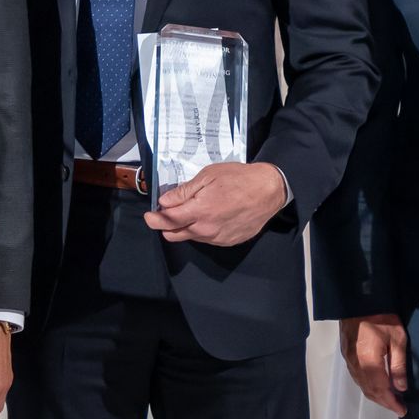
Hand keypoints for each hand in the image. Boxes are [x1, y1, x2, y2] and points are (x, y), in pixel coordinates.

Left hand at [142, 162, 287, 246]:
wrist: (269, 190)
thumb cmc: (239, 178)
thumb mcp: (209, 176)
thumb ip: (185, 191)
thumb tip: (165, 202)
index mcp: (200, 210)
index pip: (167, 221)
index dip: (154, 219)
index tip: (149, 215)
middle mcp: (206, 229)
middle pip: (174, 235)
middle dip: (165, 225)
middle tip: (167, 212)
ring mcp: (218, 238)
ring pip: (190, 238)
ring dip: (184, 227)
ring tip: (192, 211)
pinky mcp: (227, 242)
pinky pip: (206, 239)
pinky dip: (200, 230)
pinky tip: (208, 217)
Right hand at [340, 314, 408, 416]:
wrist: (359, 301)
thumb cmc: (382, 318)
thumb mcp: (397, 339)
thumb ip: (398, 365)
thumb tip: (401, 387)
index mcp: (370, 362)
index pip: (381, 390)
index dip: (392, 403)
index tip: (402, 410)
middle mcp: (356, 365)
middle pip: (370, 391)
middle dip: (384, 401)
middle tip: (398, 406)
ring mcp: (349, 361)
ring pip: (362, 385)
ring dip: (375, 395)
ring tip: (389, 398)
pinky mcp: (346, 355)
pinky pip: (357, 377)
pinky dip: (367, 385)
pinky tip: (376, 385)